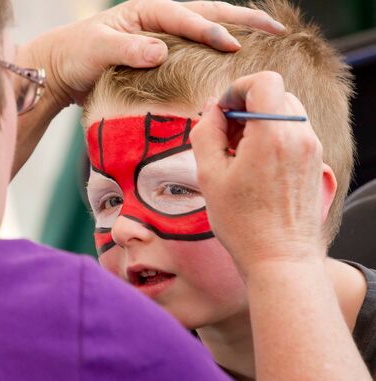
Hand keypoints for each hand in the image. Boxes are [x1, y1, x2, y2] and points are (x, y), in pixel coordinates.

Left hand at [21, 0, 284, 107]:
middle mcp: (157, 19)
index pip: (184, 17)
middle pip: (207, 11)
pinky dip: (217, 49)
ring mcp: (161, 35)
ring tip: (268, 37)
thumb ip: (127, 50)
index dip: (209, 30)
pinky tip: (234, 58)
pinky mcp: (160, 52)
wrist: (62, 69)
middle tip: (276, 29)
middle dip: (242, 19)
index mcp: (144, 12)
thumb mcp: (97, 50)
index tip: (232, 44)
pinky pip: (195, 47)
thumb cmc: (75, 55)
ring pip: (206, 25)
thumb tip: (159, 52)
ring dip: (237, 29)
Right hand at [190, 71, 325, 277]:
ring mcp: (310, 149)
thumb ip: (205, 132)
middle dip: (245, 107)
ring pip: (283, 112)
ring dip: (258, 122)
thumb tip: (212, 108)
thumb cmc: (243, 222)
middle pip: (273, 95)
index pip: (264, 81)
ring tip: (238, 154)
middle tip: (225, 137)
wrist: (280, 259)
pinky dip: (271, 136)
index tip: (222, 113)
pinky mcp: (313, 162)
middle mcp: (299, 136)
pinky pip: (292, 132)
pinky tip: (254, 165)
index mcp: (272, 135)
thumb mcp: (209, 176)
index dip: (237, 89)